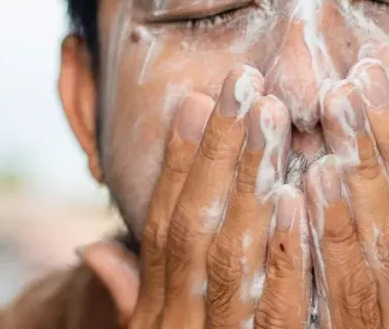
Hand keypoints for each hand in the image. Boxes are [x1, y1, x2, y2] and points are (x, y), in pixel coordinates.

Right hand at [83, 66, 311, 328]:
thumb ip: (133, 293)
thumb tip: (91, 249)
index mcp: (159, 312)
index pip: (164, 226)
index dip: (179, 163)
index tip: (196, 101)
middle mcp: (180, 323)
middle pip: (195, 225)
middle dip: (218, 149)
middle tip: (243, 83)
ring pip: (233, 253)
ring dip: (250, 178)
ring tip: (270, 114)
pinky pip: (281, 306)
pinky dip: (286, 250)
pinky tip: (297, 195)